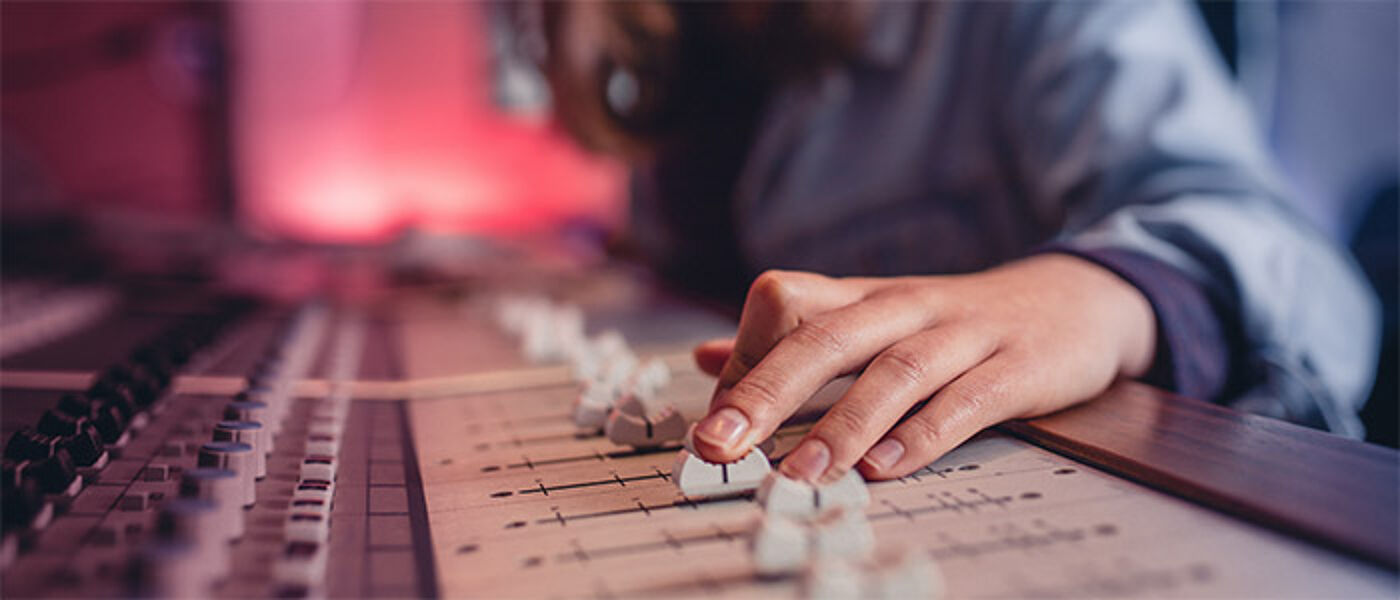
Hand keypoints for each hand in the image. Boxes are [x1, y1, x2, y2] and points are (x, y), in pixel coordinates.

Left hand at [689, 254, 1156, 481]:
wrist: (1077, 298)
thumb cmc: (956, 322)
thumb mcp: (872, 319)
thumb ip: (793, 339)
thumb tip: (706, 359)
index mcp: (863, 298)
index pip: (784, 302)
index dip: (743, 356)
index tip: (713, 419)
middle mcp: (905, 308)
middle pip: (825, 337)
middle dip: (767, 390)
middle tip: (722, 443)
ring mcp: (963, 334)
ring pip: (895, 371)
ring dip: (843, 424)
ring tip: (802, 475)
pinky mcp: (1018, 366)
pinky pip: (967, 399)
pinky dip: (925, 434)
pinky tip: (888, 466)